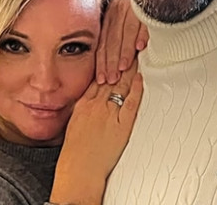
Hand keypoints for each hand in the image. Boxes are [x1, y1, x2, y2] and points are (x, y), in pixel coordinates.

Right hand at [50, 61, 142, 204]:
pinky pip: (131, 102)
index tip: (113, 50)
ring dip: (130, 69)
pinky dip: (137, 89)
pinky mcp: (121, 125)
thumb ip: (84, 109)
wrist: (78, 170)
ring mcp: (109, 114)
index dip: (106, 62)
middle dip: (120, 60)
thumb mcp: (74, 124)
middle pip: (111, 76)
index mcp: (83, 104)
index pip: (97, 76)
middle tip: (129, 45)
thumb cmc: (75, 153)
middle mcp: (96, 105)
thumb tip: (91, 99)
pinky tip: (141, 78)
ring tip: (137, 55)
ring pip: (121, 85)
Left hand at [95, 0, 148, 84]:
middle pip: (113, 38)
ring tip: (122, 67)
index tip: (101, 78)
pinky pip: (144, 20)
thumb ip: (117, 36)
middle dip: (111, 61)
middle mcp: (118, 8)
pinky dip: (142, 34)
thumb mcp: (123, 17)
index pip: (104, 41)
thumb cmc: (138, 6)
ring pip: (126, 31)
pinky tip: (141, 47)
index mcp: (110, 13)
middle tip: (111, 79)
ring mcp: (132, 4)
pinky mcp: (148, 2)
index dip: (101, 61)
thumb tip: (112, 64)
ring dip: (124, 51)